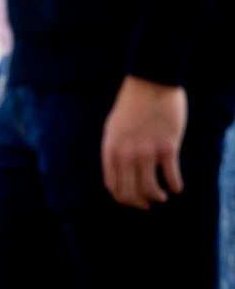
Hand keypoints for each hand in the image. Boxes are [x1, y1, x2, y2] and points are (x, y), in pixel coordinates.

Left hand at [100, 76, 186, 208]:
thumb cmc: (131, 105)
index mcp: (110, 149)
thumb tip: (120, 171)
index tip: (132, 201)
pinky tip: (177, 187)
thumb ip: (115, 149)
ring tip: (163, 196)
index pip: (113, 185)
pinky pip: (171, 176)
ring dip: (157, 197)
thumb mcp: (113, 128)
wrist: (149, 84)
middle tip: (148, 204)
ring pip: (150, 189)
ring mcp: (146, 152)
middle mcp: (126, 154)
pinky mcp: (167, 148)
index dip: (123, 199)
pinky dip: (176, 186)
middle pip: (131, 192)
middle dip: (140, 203)